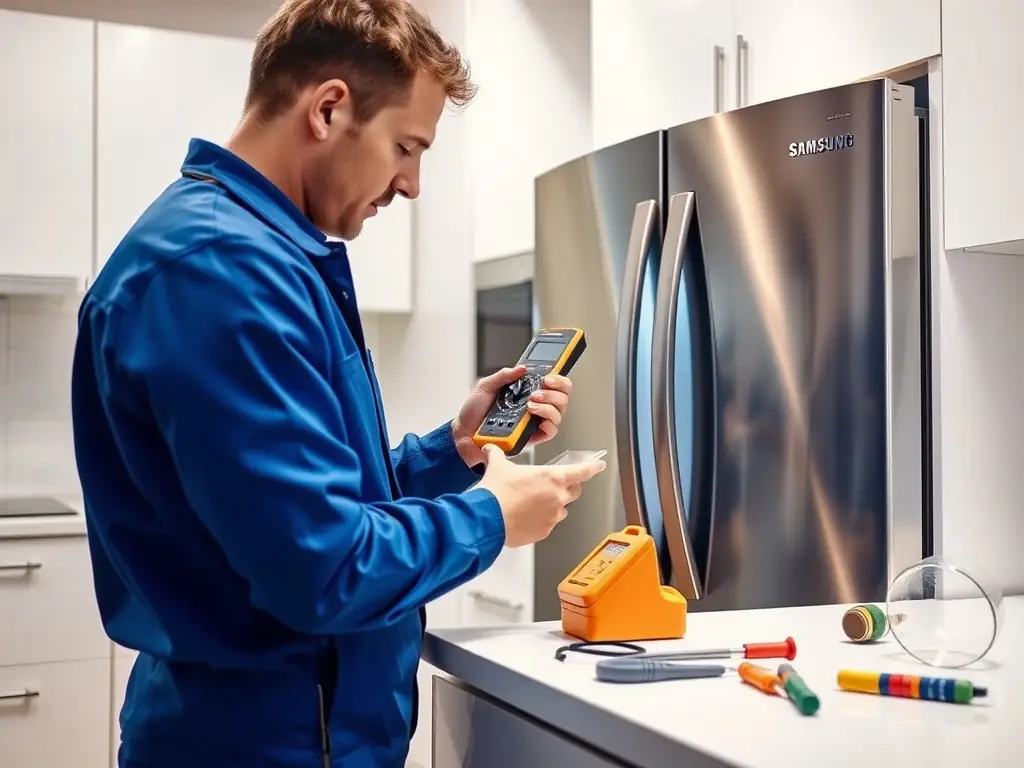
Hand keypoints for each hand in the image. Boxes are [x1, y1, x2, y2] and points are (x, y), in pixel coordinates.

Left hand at [451, 366, 573, 467]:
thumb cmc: (473, 413)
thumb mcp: (485, 386)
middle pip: (562, 397)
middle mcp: (534, 406)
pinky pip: (551, 432)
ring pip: (559, 413)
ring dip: (549, 405)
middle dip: (555, 390)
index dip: (558, 378)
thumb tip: (522, 368)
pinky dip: (547, 422)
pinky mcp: (532, 438)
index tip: (549, 376)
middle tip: (540, 389)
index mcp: (526, 392)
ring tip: (531, 403)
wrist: (463, 434)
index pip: (553, 383)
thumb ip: (503, 375)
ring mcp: (534, 422)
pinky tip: (534, 416)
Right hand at [477, 444, 605, 546]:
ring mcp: (552, 517)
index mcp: (552, 478)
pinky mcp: (544, 532)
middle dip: (568, 487)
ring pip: (561, 510)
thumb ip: (496, 455)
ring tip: (534, 503)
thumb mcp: (498, 467)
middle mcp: (557, 497)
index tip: (599, 465)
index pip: (581, 471)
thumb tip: (491, 449)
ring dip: (554, 506)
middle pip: (574, 492)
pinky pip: (548, 525)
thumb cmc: (497, 493)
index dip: (592, 467)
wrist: (488, 519)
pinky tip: (526, 517)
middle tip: (554, 485)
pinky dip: (541, 521)